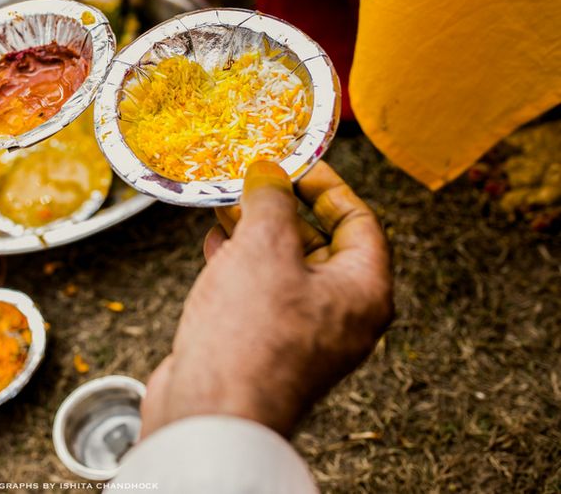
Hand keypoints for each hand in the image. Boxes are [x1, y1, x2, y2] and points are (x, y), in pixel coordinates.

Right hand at [141, 161, 392, 437]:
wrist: (212, 411)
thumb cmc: (251, 337)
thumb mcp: (265, 247)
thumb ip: (272, 201)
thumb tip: (270, 174)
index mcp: (363, 291)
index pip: (359, 221)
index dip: (327, 186)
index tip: (295, 163)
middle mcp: (341, 315)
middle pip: (321, 244)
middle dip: (283, 208)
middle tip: (254, 180)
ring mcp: (303, 335)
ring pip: (285, 268)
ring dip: (256, 233)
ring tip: (226, 204)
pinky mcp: (266, 347)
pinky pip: (260, 292)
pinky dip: (239, 263)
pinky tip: (213, 244)